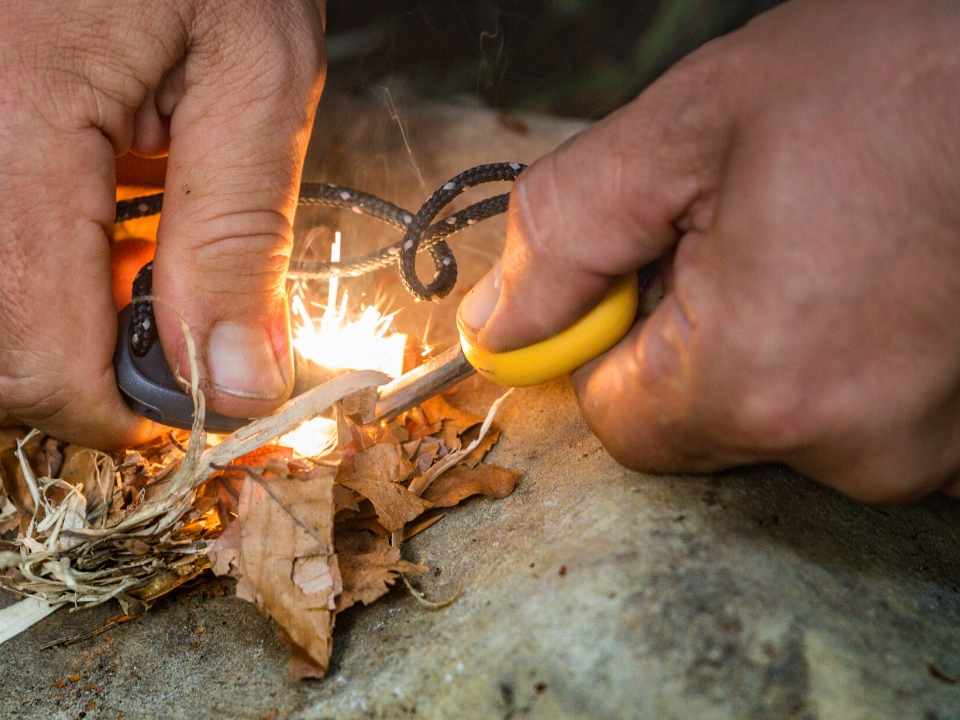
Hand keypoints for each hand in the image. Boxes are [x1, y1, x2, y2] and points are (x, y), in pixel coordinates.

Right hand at [0, 0, 324, 446]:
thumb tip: (234, 387)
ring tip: (83, 283)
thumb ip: (240, 240)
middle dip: (64, 389)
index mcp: (7, 145)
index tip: (183, 393)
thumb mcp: (255, 67)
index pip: (34, 370)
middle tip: (149, 332)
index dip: (118, 415)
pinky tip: (18, 236)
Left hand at [459, 0, 959, 501]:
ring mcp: (932, 452)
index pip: (618, 420)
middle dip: (704, 334)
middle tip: (769, 227)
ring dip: (791, 340)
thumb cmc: (896, 78)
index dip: (614, 340)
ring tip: (848, 239)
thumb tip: (496, 329)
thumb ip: (567, 237)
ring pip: (792, 418)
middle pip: (706, 424)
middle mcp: (852, 446)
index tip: (653, 265)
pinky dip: (860, 356)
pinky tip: (891, 276)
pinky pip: (867, 414)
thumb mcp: (689, 127)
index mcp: (759, 381)